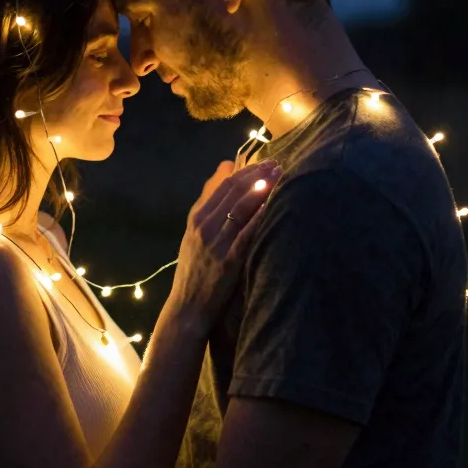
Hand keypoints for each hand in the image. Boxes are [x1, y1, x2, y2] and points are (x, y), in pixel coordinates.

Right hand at [166, 158, 280, 320]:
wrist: (188, 305)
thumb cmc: (195, 269)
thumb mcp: (194, 233)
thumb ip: (208, 203)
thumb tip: (224, 168)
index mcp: (196, 218)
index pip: (223, 186)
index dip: (246, 171)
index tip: (264, 162)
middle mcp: (204, 226)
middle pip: (233, 192)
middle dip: (257, 175)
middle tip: (277, 165)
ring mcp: (215, 242)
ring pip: (240, 208)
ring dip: (261, 189)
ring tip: (279, 177)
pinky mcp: (228, 260)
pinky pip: (246, 233)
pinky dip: (259, 217)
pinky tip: (273, 206)